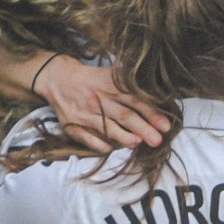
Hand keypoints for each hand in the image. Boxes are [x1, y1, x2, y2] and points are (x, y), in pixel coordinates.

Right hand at [32, 60, 166, 152]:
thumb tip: (157, 96)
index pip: (134, 99)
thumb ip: (129, 84)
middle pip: (124, 115)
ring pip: (107, 127)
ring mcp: (84, 113)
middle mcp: (98, 98)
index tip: (166, 125)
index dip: (151, 112)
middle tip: (158, 140)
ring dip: (124, 137)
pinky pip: (86, 138)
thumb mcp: (108, 74)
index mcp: (109, 83)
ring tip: (138, 144)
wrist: (57, 79)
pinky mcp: (72, 125)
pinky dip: (98, 144)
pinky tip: (111, 149)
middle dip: (143, 128)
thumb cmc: (90, 79)